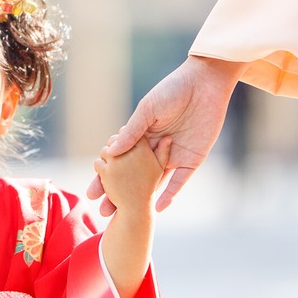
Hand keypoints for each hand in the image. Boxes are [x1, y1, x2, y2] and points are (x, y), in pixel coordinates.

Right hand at [87, 55, 243, 211]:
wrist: (205, 83)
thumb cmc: (173, 90)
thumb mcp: (148, 109)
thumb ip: (132, 132)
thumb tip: (111, 151)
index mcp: (142, 136)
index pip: (120, 161)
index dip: (105, 176)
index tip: (93, 191)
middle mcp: (156, 149)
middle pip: (133, 177)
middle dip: (117, 194)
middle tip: (103, 210)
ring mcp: (174, 156)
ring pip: (153, 183)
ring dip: (140, 199)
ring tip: (124, 214)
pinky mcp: (192, 159)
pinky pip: (180, 181)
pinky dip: (170, 194)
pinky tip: (158, 208)